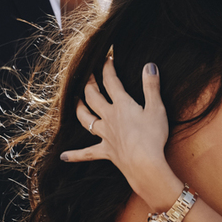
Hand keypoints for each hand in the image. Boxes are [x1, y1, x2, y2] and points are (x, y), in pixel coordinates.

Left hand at [61, 58, 181, 211]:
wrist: (145, 164)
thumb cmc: (153, 136)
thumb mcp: (157, 108)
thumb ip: (151, 87)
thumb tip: (149, 66)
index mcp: (122, 105)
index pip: (111, 81)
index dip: (108, 68)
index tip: (107, 58)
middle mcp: (109, 117)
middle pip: (93, 97)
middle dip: (89, 83)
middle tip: (87, 73)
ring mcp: (105, 135)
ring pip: (86, 119)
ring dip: (79, 109)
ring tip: (74, 101)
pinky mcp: (106, 152)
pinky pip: (87, 153)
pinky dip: (75, 155)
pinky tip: (64, 156)